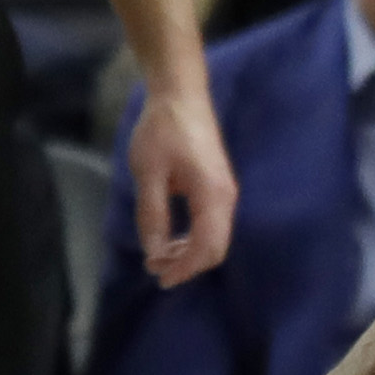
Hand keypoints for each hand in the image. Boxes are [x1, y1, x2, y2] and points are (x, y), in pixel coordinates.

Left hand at [127, 83, 237, 286]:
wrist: (181, 96)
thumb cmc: (162, 130)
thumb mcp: (148, 173)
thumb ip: (152, 215)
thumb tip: (154, 253)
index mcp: (212, 195)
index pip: (206, 247)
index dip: (183, 268)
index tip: (158, 279)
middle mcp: (225, 198)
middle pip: (216, 248)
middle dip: (187, 265)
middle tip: (154, 269)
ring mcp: (224, 193)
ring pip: (215, 238)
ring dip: (189, 253)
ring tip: (158, 256)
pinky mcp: (217, 188)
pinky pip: (212, 225)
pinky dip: (193, 239)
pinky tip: (171, 238)